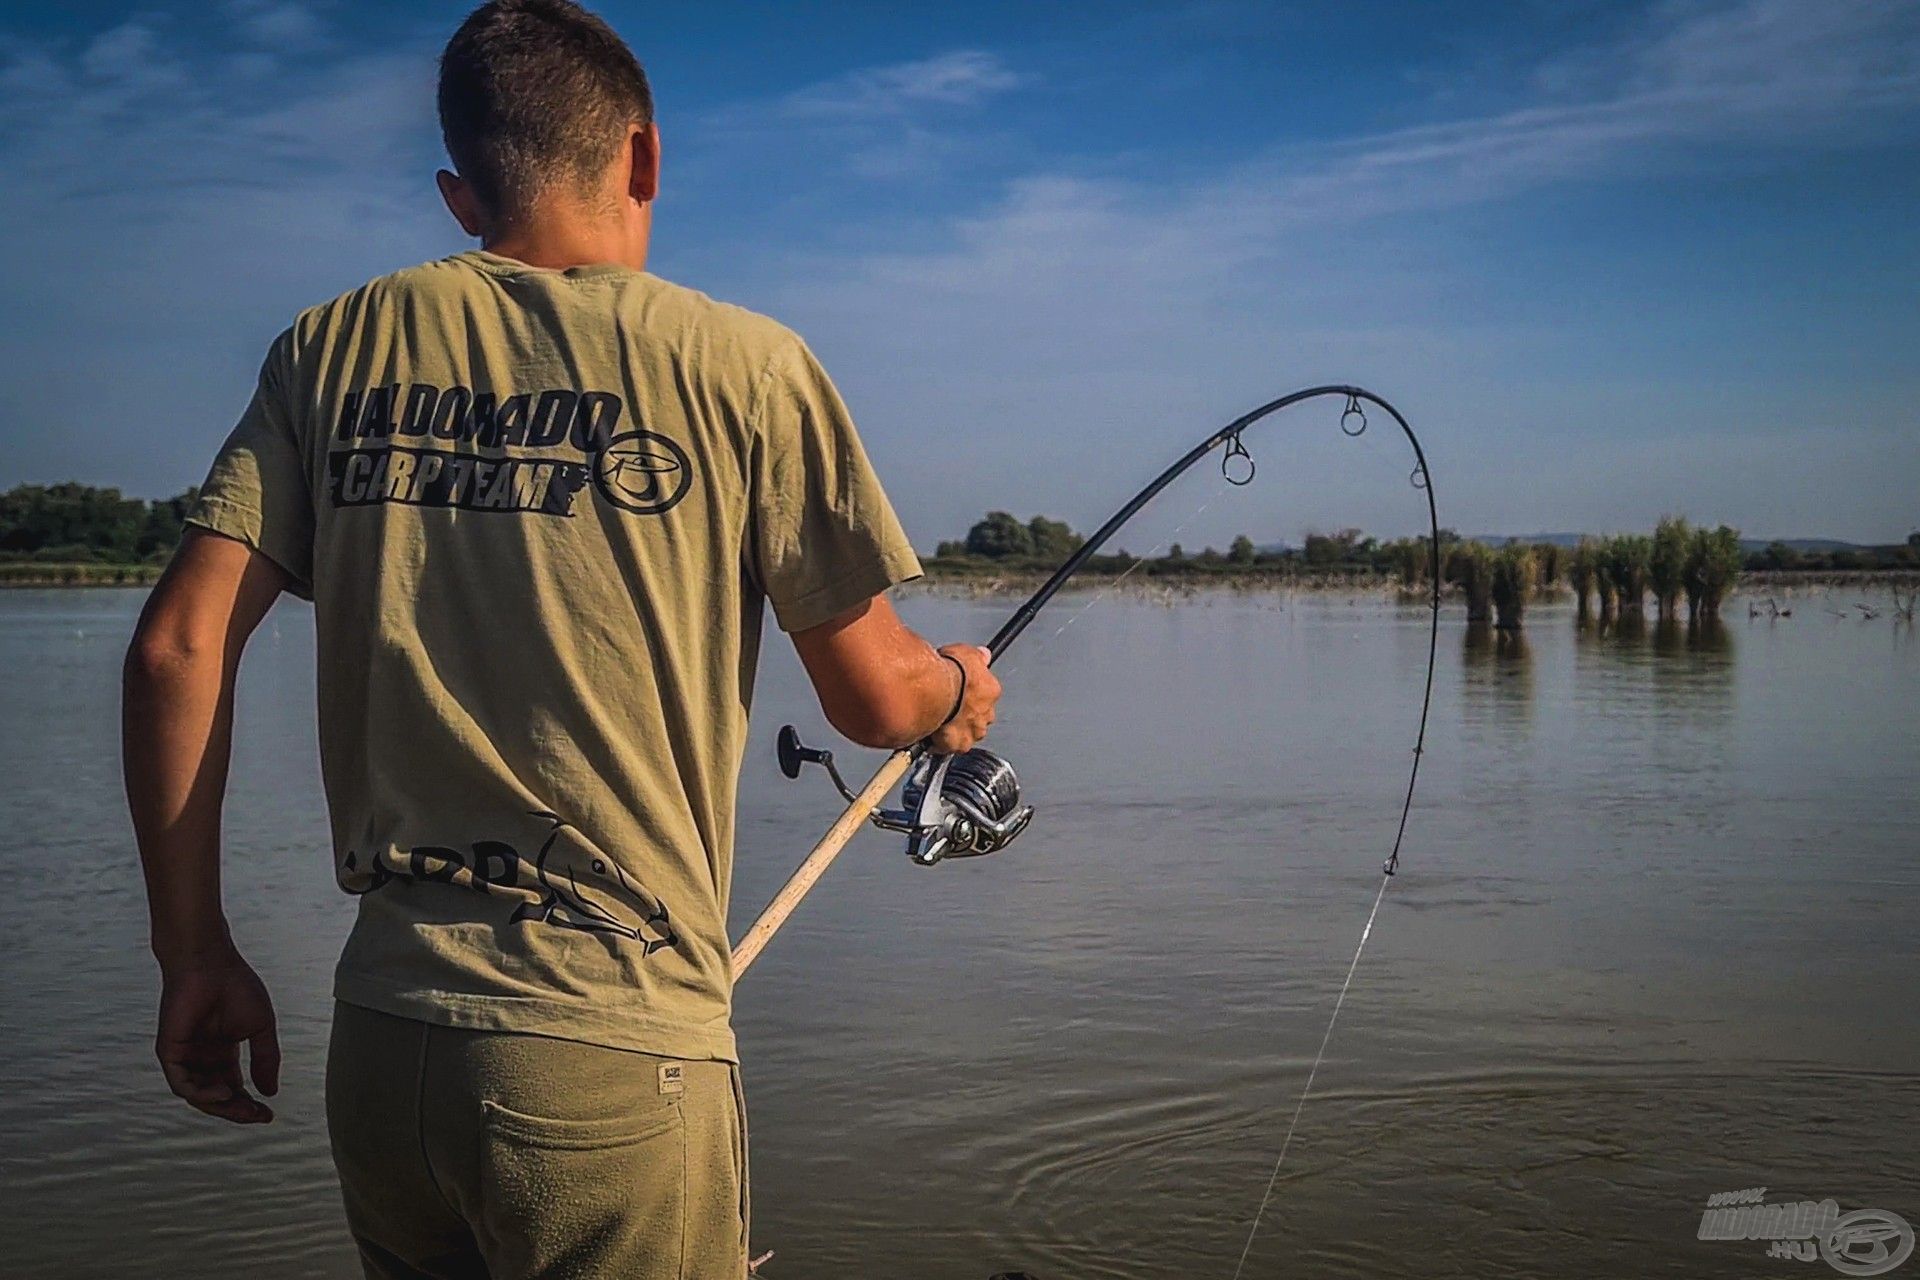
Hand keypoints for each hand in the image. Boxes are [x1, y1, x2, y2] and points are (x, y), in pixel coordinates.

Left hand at [155, 953, 280, 1123]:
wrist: (210, 963)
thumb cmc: (235, 986)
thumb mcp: (260, 1027)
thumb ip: (265, 1059)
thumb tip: (270, 1091)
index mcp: (222, 1052)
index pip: (234, 1086)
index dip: (250, 1103)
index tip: (269, 1114)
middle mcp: (201, 1057)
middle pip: (216, 1096)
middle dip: (236, 1109)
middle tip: (257, 1116)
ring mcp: (185, 1056)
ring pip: (198, 1095)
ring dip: (220, 1105)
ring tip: (241, 1105)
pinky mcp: (170, 1052)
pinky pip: (181, 1083)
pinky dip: (201, 1093)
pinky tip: (223, 1093)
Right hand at [927, 644, 1000, 754]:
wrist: (936, 689)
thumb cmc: (951, 671)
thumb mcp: (967, 653)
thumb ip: (977, 657)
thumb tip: (983, 655)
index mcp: (991, 691)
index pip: (985, 695)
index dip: (971, 693)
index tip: (961, 690)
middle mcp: (986, 714)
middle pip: (978, 717)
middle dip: (965, 714)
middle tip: (949, 707)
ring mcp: (972, 731)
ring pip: (966, 734)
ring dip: (955, 730)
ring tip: (938, 723)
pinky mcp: (956, 745)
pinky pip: (948, 747)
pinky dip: (939, 743)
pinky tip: (929, 735)